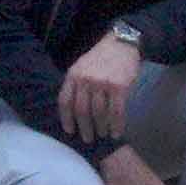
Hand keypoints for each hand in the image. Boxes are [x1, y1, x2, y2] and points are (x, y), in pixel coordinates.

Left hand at [61, 28, 143, 145]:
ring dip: (101, 128)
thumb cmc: (100, 58)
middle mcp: (85, 80)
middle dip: (84, 128)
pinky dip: (116, 125)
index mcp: (72, 75)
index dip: (66, 118)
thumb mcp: (81, 67)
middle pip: (81, 110)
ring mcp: (102, 84)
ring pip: (99, 113)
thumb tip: (71, 109)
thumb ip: (75, 84)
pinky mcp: (119, 88)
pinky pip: (116, 112)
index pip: (65, 101)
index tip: (69, 131)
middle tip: (87, 139)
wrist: (121, 45)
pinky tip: (116, 133)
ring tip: (102, 136)